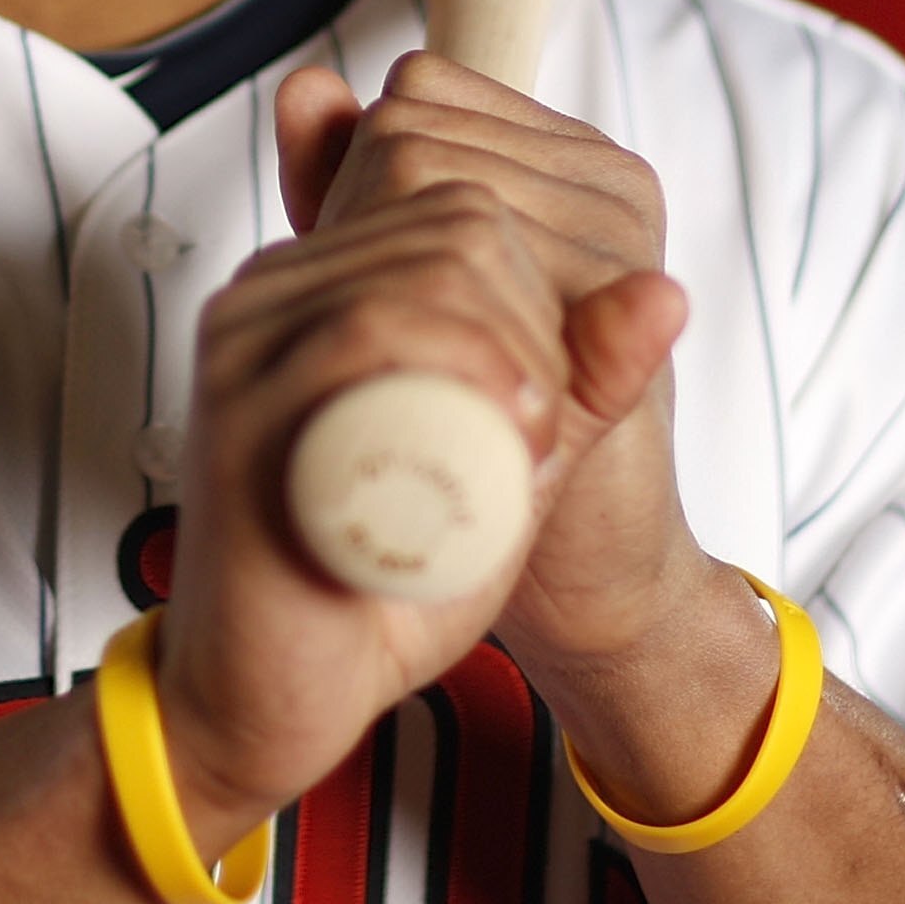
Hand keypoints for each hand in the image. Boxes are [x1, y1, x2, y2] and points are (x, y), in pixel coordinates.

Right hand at [152, 51, 690, 843]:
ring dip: (510, 350)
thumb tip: (663, 292)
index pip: (454, 201)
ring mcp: (247, 342)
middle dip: (533, 316)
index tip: (544, 393)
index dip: (537, 286)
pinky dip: (464, 369)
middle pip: (450, 222)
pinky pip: (370, 330)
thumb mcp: (499, 460)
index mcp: (313, 285)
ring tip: (519, 441)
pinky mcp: (241, 405)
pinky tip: (500, 433)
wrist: (264, 702)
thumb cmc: (375, 582)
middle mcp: (268, 294)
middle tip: (536, 426)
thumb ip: (562, 377)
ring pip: (423, 268)